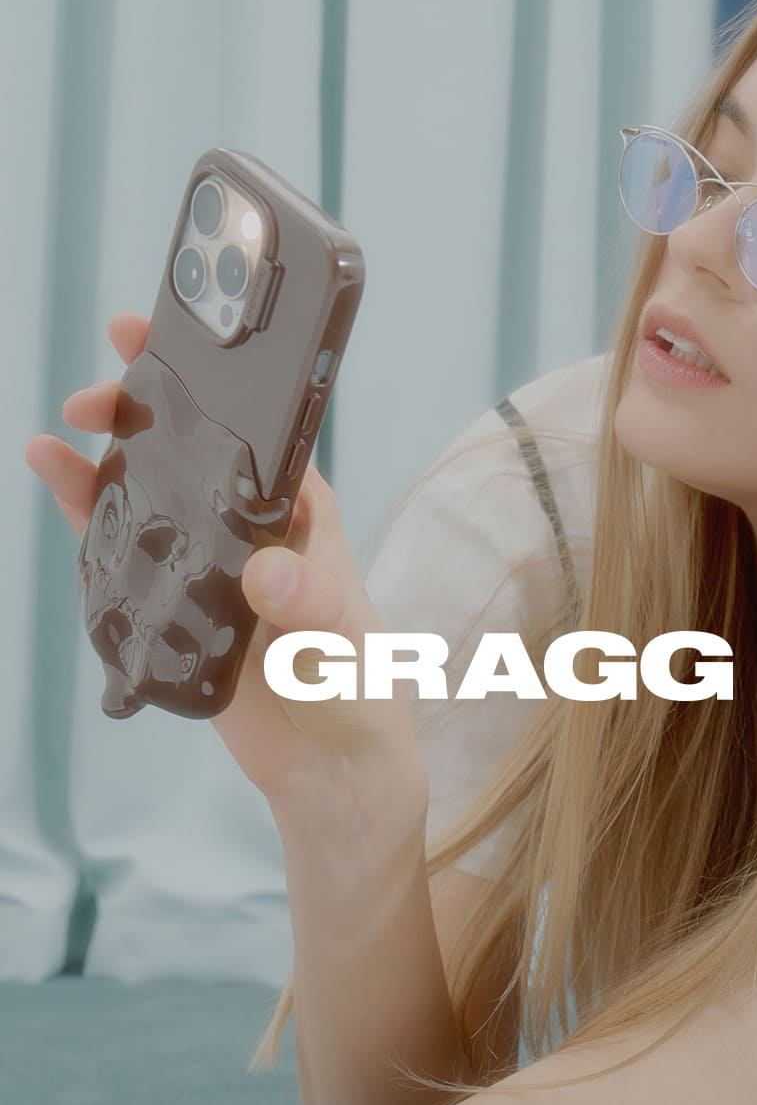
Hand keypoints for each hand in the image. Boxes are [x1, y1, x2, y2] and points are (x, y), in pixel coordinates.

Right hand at [27, 320, 428, 848]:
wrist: (331, 767)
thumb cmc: (357, 685)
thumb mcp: (343, 639)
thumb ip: (310, 602)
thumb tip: (267, 573)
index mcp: (299, 506)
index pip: (250, 423)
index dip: (207, 376)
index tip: (161, 338)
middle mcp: (249, 522)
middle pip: (187, 447)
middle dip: (139, 408)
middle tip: (91, 394)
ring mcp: (208, 561)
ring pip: (148, 491)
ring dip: (101, 460)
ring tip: (51, 439)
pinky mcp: (175, 603)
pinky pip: (124, 550)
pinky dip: (89, 519)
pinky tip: (58, 487)